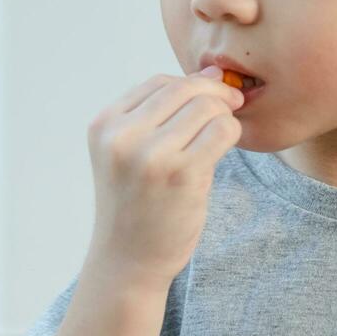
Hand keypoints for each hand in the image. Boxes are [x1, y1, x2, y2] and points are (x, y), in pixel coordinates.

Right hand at [82, 66, 244, 292]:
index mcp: (105, 125)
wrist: (127, 262)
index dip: (192, 84)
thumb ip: (160, 114)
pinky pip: (222, 132)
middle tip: (232, 106)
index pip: (159, 82)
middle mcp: (123, 136)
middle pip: (185, 88)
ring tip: (220, 136)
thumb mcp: (127, 152)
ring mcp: (151, 155)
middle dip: (215, 93)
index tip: (210, 99)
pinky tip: (224, 149)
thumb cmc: (135, 204)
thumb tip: (214, 73)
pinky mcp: (182, 174)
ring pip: (207, 107)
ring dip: (224, 116)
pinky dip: (231, 134)